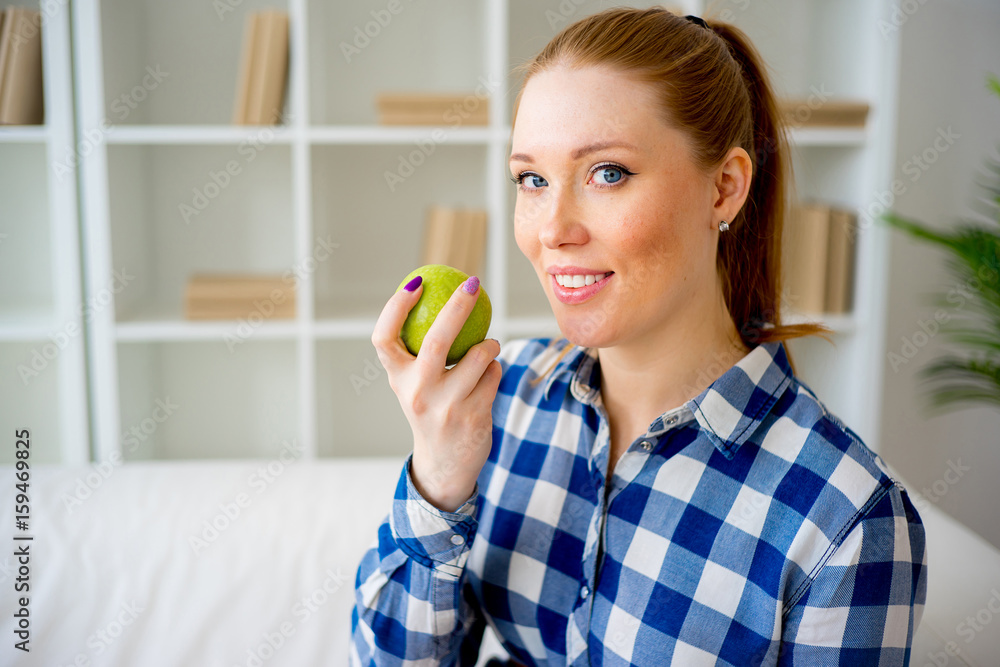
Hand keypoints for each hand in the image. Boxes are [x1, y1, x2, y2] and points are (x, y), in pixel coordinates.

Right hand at [371, 276, 501, 511]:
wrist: (445, 464)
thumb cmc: (431, 409)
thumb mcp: (415, 383)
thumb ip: (419, 351)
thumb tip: (438, 294)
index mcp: (397, 379)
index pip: (384, 337)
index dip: (395, 306)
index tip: (416, 282)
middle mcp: (417, 393)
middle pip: (436, 341)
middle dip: (457, 306)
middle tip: (472, 283)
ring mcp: (446, 407)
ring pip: (477, 357)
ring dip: (490, 345)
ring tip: (490, 345)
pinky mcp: (473, 417)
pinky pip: (493, 376)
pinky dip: (495, 369)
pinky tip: (490, 375)